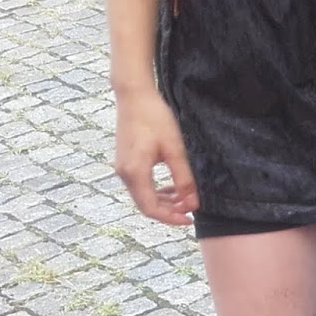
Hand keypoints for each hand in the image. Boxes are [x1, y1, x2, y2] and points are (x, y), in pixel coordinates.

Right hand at [112, 87, 197, 227]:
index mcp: (135, 172)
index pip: (151, 208)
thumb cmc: (155, 118)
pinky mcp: (125, 162)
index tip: (190, 219)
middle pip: (146, 205)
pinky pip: (141, 185)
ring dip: (164, 201)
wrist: (134, 96)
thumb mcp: (175, 149)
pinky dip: (156, 191)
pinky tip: (173, 188)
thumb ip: (183, 178)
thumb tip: (193, 203)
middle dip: (169, 211)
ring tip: (185, 199)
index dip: (171, 218)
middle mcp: (124, 173)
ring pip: (143, 196)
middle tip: (191, 210)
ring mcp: (122, 168)